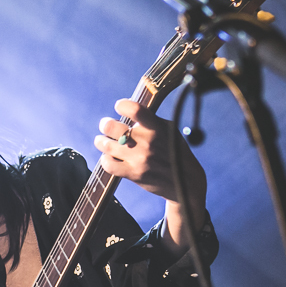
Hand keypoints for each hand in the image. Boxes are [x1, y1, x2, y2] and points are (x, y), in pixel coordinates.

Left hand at [95, 99, 207, 251]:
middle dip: (105, 124)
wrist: (185, 181)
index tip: (119, 106)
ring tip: (101, 140)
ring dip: (100, 141)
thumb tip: (129, 110)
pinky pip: (109, 164)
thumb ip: (150, 120)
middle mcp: (147, 142)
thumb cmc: (175, 151)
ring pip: (107, 145)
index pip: (135, 110)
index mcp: (157, 127)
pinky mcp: (134, 174)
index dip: (122, 105)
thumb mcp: (169, 130)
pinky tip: (108, 157)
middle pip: (112, 127)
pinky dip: (105, 159)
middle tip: (105, 125)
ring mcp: (140, 158)